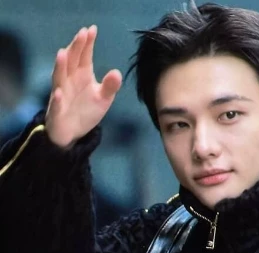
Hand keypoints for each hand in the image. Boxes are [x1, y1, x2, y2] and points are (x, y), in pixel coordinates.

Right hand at [45, 25, 121, 147]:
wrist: (72, 133)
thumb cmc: (86, 111)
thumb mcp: (103, 99)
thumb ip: (110, 86)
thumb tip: (117, 72)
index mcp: (82, 76)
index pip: (84, 57)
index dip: (87, 44)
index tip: (92, 29)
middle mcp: (69, 81)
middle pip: (71, 62)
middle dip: (75, 48)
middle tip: (81, 34)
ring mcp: (61, 95)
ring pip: (59, 79)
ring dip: (60, 67)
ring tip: (63, 53)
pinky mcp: (57, 112)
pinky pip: (57, 105)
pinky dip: (57, 99)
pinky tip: (59, 94)